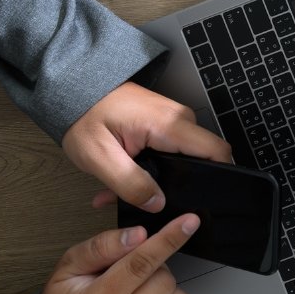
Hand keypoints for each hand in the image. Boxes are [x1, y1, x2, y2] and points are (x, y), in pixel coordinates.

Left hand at [62, 81, 231, 211]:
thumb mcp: (100, 158)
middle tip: (157, 202)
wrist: (75, 90)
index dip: (220, 177)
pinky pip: (175, 149)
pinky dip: (158, 167)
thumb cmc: (83, 116)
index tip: (205, 199)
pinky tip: (132, 179)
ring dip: (168, 177)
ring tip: (134, 193)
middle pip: (206, 157)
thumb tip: (157, 204)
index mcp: (168, 124)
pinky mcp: (166, 123)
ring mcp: (174, 119)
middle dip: (187, 184)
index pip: (217, 151)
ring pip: (188, 156)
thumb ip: (130, 184)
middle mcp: (178, 118)